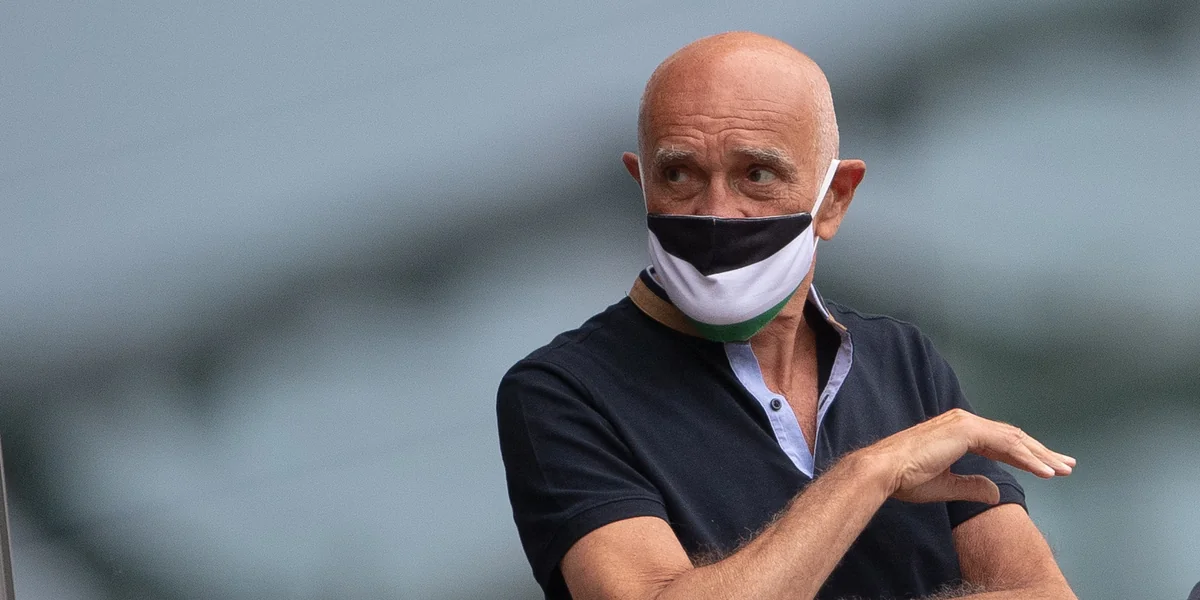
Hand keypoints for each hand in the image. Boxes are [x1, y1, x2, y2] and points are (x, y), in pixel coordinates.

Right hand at [854, 408, 1074, 503]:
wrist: (885, 471)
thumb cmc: (906, 478)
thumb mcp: (946, 485)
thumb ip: (972, 485)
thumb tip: (995, 491)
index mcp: (958, 431)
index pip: (1001, 441)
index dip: (1026, 455)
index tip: (1047, 468)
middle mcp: (964, 422)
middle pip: (1013, 437)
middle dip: (1042, 452)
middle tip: (1066, 465)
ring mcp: (966, 423)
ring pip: (1014, 439)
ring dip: (1040, 455)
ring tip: (1062, 469)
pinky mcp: (966, 431)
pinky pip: (1006, 445)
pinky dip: (1027, 458)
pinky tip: (1044, 471)